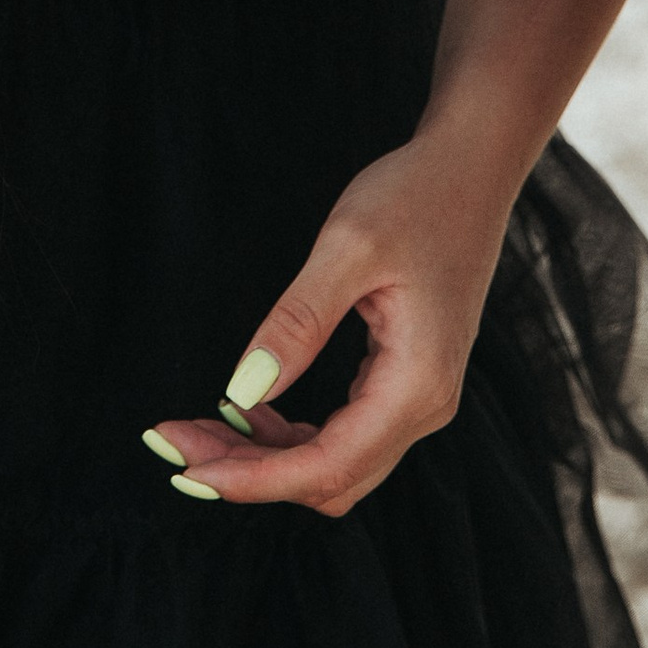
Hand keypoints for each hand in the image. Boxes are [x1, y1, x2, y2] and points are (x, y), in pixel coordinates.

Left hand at [144, 135, 516, 518]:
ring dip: (268, 456)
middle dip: (251, 471)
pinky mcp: (409, 381)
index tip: (187, 470)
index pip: (327, 466)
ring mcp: (422, 398)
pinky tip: (252, 409)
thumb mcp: (348, 247)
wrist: (472, 169)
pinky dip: (295, 436)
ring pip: (338, 463)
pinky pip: (348, 435)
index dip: (253, 479)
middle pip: (330, 478)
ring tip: (202, 427)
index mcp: (416, 384)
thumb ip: (297, 323)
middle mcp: (426, 407)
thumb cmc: (414, 196)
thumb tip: (243, 391)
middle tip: (175, 442)